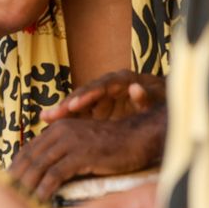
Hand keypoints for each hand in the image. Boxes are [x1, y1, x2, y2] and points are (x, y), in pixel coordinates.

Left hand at [10, 113, 164, 199]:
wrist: (136, 138)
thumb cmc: (110, 145)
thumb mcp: (81, 144)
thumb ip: (62, 152)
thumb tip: (45, 172)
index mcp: (56, 127)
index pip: (27, 150)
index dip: (15, 169)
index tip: (7, 186)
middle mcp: (59, 131)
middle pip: (29, 158)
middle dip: (16, 180)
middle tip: (8, 198)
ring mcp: (70, 141)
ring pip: (39, 167)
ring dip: (27, 187)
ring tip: (20, 203)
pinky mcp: (81, 154)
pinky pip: (56, 174)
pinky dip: (45, 190)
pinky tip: (40, 202)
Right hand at [40, 70, 165, 122]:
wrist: (163, 102)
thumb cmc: (162, 99)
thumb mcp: (158, 98)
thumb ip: (147, 96)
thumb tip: (135, 88)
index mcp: (122, 80)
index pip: (101, 86)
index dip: (87, 95)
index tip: (74, 104)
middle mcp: (108, 85)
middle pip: (84, 93)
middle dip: (67, 104)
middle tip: (50, 115)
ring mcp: (103, 96)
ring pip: (80, 103)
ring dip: (64, 112)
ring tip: (45, 120)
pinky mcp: (100, 107)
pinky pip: (82, 113)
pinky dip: (70, 120)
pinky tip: (54, 128)